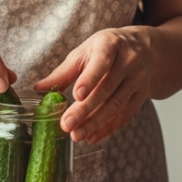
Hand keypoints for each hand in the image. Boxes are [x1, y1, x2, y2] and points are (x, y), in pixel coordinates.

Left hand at [34, 27, 151, 144]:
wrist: (142, 49)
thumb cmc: (106, 49)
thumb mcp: (84, 52)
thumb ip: (63, 72)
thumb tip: (39, 89)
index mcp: (110, 45)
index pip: (102, 62)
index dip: (89, 79)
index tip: (76, 96)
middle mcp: (128, 61)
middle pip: (107, 89)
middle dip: (86, 109)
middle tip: (67, 124)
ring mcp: (138, 79)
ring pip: (116, 105)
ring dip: (95, 123)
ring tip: (76, 135)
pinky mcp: (142, 94)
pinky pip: (125, 115)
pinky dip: (108, 128)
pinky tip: (92, 136)